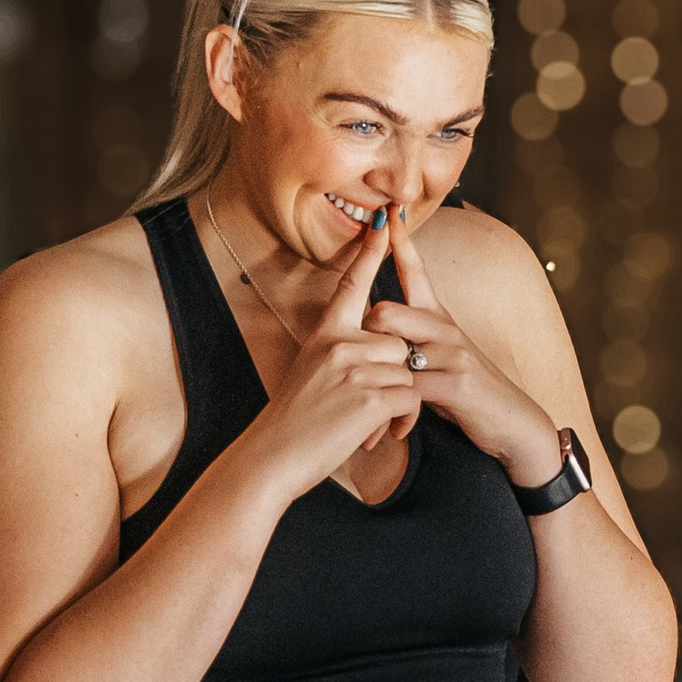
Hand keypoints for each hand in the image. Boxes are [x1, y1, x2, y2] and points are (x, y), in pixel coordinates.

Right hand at [243, 212, 428, 502]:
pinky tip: (374, 435)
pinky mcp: (370, 396)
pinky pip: (410, 397)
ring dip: (399, 401)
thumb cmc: (292, 423)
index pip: (350, 285)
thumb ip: (340, 354)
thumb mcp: (310, 373)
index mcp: (325, 334)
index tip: (380, 223)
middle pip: (398, 340)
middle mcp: (339, 344)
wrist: (272, 458)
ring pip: (407, 370)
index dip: (368, 254)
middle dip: (396, 373)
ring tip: (368, 424)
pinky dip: (401, 420)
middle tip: (370, 406)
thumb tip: (376, 348)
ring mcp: (355, 368)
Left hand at [367, 211, 565, 485]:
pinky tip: (393, 430)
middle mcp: (446, 329)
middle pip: (385, 312)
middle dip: (364, 342)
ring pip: (394, 348)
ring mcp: (453, 354)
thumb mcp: (441, 360)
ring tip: (371, 410)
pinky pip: (408, 388)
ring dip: (376, 382)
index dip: (400, 244)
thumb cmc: (468, 394)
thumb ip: (413, 341)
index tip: (387, 214)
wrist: (514, 425)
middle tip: (359, 378)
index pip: (416, 272)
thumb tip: (380, 328)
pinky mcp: (457, 383)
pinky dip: (395, 412)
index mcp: (439, 320)